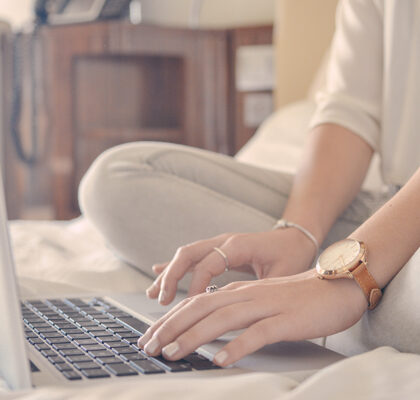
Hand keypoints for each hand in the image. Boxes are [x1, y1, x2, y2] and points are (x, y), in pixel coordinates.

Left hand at [138, 270, 366, 365]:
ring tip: (172, 353)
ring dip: (194, 336)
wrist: (336, 287)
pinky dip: (237, 346)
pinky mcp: (286, 320)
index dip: (170, 319)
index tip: (151, 336)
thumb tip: (209, 328)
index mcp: (238, 292)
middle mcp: (247, 295)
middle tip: (149, 347)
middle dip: (171, 327)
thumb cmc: (297, 299)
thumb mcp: (260, 301)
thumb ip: (235, 310)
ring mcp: (266, 306)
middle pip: (201, 308)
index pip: (196, 303)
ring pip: (223, 319)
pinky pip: (258, 334)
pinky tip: (220, 360)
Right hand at [147, 228, 317, 304]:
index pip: (208, 264)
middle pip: (189, 254)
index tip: (189, 307)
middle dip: (171, 276)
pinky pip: (192, 257)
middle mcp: (225, 241)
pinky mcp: (218, 249)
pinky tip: (159, 274)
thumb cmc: (292, 255)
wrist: (296, 237)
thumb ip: (261, 288)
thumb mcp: (282, 273)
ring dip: (169, 273)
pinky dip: (175, 267)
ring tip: (154, 294)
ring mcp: (219, 243)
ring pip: (186, 255)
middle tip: (160, 300)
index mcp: (239, 245)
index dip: (196, 285)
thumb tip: (239, 310)